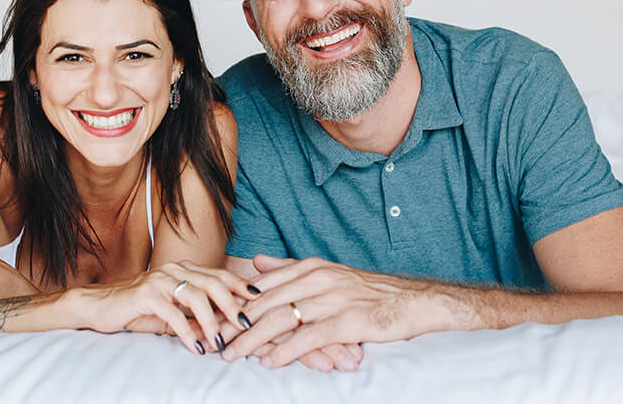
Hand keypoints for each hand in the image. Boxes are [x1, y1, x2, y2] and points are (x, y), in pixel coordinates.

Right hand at [80, 260, 258, 355]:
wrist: (100, 305)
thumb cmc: (139, 308)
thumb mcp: (171, 310)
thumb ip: (194, 315)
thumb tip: (221, 328)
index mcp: (183, 269)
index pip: (218, 274)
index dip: (239, 285)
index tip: (258, 298)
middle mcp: (174, 270)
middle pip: (213, 283)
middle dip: (232, 304)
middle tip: (246, 324)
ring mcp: (159, 280)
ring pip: (196, 297)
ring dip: (211, 322)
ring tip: (220, 342)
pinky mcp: (145, 295)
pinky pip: (172, 315)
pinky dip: (188, 333)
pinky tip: (196, 348)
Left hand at [221, 254, 445, 367]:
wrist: (411, 301)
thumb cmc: (366, 291)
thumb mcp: (326, 271)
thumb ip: (289, 268)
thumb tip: (257, 261)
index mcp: (309, 267)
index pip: (262, 286)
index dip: (234, 303)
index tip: (213, 317)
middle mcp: (317, 279)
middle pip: (265, 303)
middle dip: (235, 323)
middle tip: (211, 340)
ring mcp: (331, 299)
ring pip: (281, 319)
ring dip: (252, 339)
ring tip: (231, 353)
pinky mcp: (346, 321)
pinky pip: (308, 337)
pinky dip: (286, 351)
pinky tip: (269, 362)